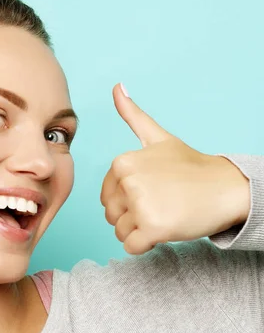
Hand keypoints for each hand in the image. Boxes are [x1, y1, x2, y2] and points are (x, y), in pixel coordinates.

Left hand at [100, 84, 249, 254]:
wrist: (226, 187)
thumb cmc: (190, 166)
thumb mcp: (158, 137)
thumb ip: (133, 115)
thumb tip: (116, 86)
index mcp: (122, 162)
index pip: (106, 196)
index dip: (128, 200)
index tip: (153, 190)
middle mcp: (128, 181)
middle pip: (111, 215)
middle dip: (132, 216)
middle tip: (160, 203)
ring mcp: (140, 204)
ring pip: (119, 232)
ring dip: (139, 231)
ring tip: (164, 214)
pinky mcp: (153, 227)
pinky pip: (131, 247)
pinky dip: (146, 245)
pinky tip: (165, 229)